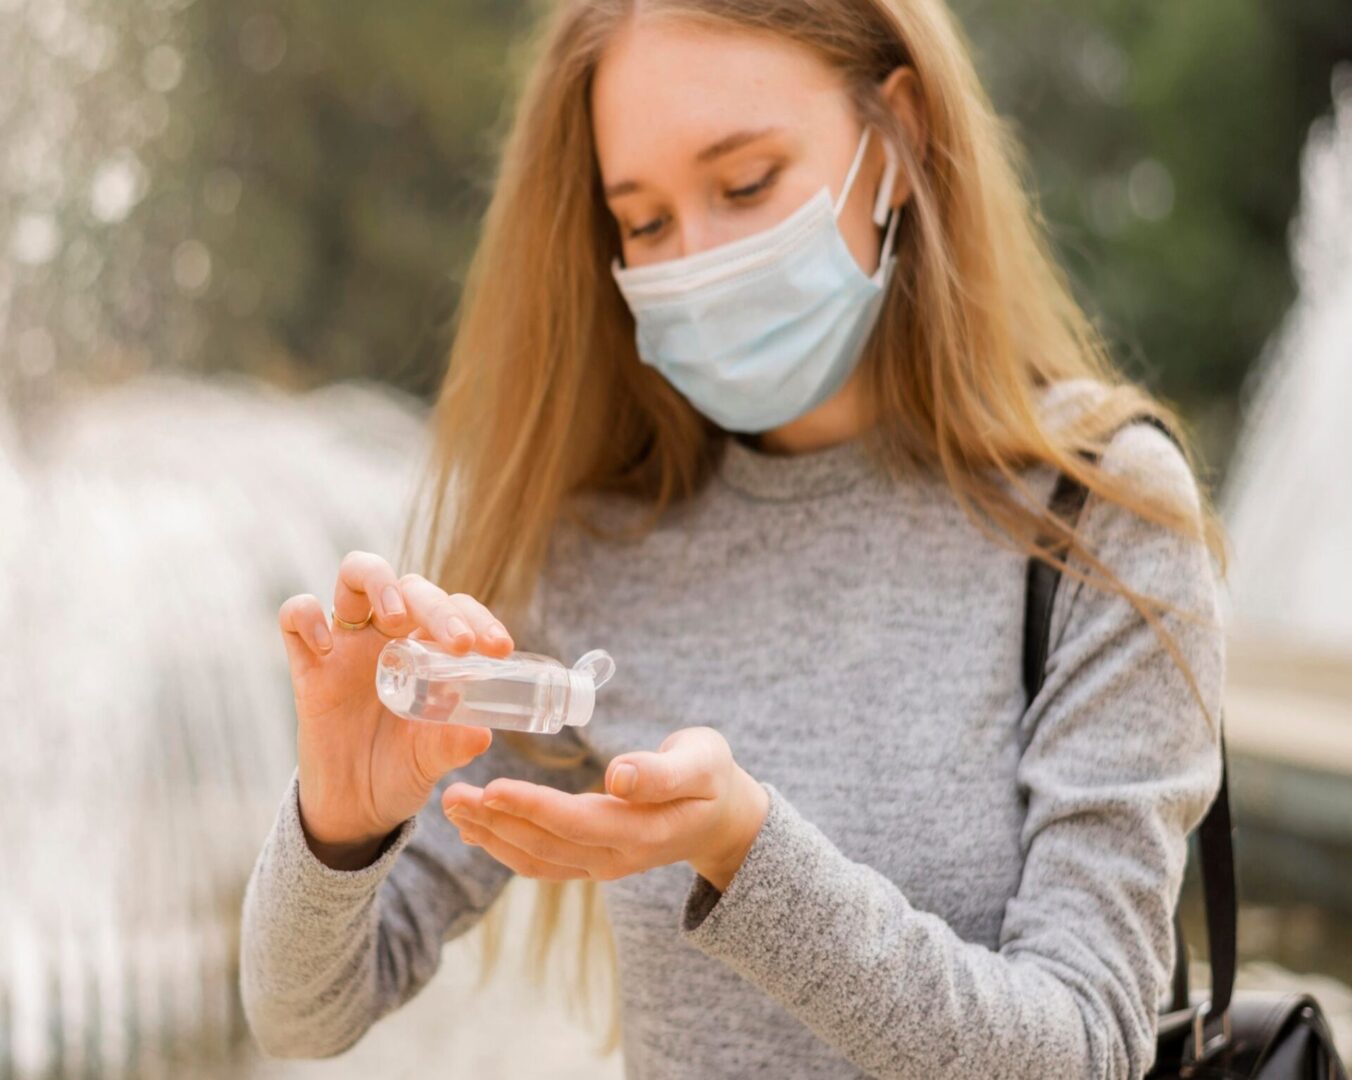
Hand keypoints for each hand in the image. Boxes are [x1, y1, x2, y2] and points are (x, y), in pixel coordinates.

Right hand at [278, 551, 514, 868]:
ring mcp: (347, 644)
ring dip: (379, 582)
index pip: (455, 608)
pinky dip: (307, 616)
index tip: (500, 649)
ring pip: (356, 575)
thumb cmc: (402, 770)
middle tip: (459, 643)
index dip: (478, 617)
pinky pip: (295, 616)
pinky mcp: (307, 664)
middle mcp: (389, 635)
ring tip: (395, 619)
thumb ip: (451, 744)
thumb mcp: (432, 760)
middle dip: (439, 607)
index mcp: (429, 647)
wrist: (354, 808)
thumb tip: (481, 732)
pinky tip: (326, 647)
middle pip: (412, 587)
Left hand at [440, 726, 769, 891]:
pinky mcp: (590, 860)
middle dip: (495, 822)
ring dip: (490, 836)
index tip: (491, 788)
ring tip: (453, 810)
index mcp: (642, 832)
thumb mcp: (702, 763)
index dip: (532, 807)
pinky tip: (475, 829)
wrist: (722, 817)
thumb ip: (662, 772)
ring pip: (535, 858)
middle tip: (451, 796)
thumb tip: (618, 776)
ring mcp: (601, 865)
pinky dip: (503, 846)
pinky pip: (540, 860)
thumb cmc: (711, 776)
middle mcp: (616, 858)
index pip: (576, 822)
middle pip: (545, 845)